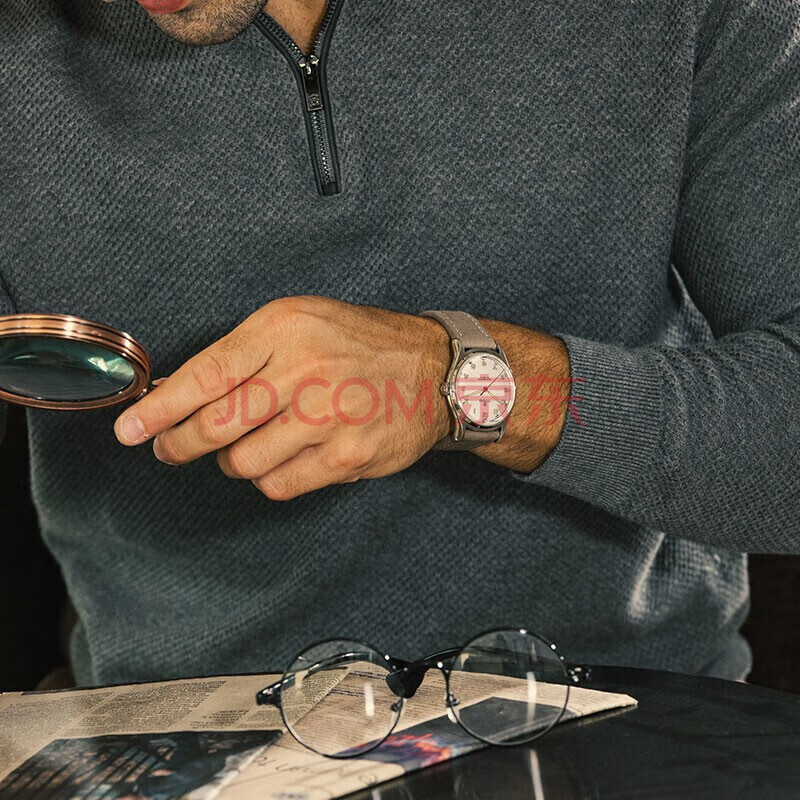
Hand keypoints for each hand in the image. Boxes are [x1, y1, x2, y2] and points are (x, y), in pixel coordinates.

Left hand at [113, 296, 451, 499]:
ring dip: (233, 461)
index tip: (130, 430)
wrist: (436, 371)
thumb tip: (185, 392)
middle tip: (170, 448)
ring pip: (242, 462)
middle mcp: (304, 370)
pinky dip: (268, 479)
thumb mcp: (303, 321)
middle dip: (179, 444)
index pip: (206, 374)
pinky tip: (282, 459)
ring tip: (248, 446)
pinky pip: (279, 484)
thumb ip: (247, 352)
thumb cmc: (362, 344)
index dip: (160, 408)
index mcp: (284, 329)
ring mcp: (327, 417)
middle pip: (215, 425)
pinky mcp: (345, 456)